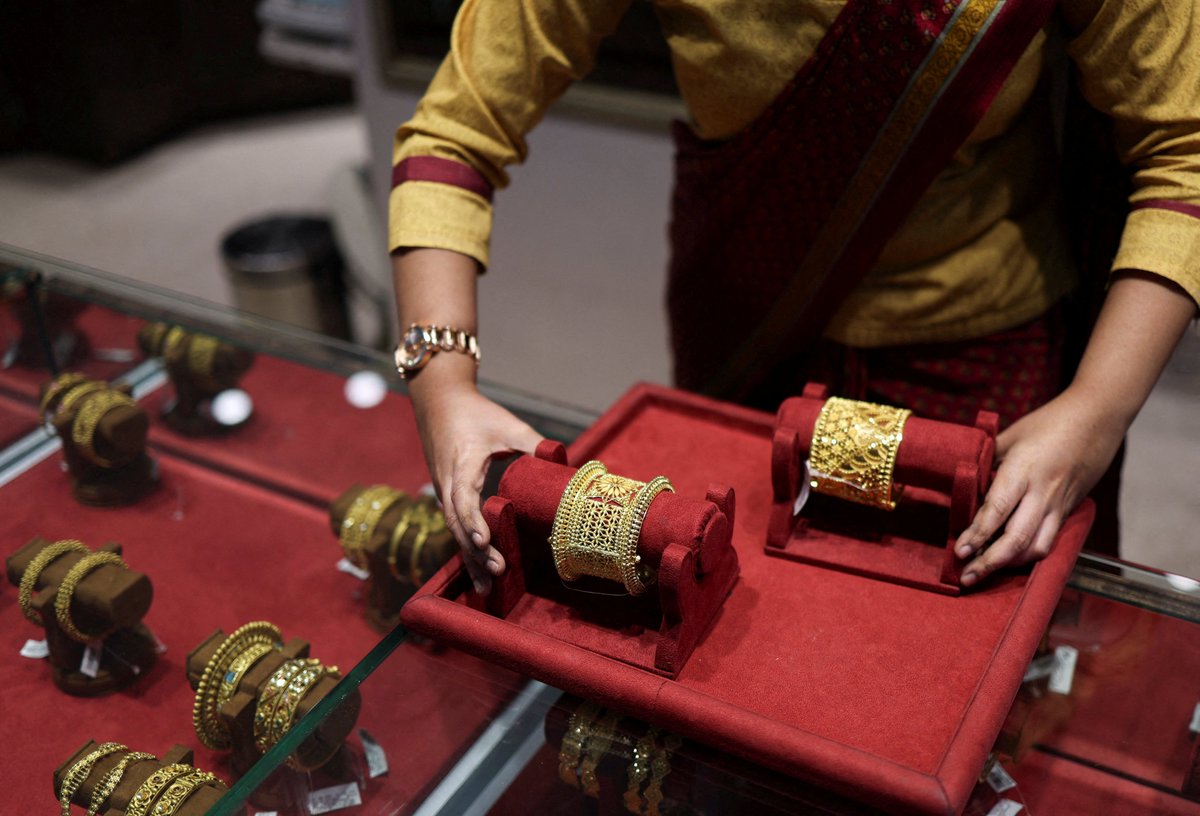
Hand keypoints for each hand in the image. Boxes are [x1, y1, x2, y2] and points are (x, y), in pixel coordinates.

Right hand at [410, 362, 542, 594]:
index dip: (474, 522)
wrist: (439, 401)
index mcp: (461, 465)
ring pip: (455, 530)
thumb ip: (533, 443)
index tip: (484, 541)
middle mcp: (447, 483)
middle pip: (458, 524)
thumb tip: (563, 463)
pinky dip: (466, 548)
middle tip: (495, 573)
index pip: (463, 500)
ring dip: (469, 558)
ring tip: (485, 587)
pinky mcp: (447, 495)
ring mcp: (444, 491)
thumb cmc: (475, 412)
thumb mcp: (507, 424)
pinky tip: (478, 571)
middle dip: (475, 551)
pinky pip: (456, 526)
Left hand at [953, 385, 1124, 585]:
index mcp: (1023, 471)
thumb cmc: (1049, 422)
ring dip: (1010, 565)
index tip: (959, 551)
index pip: (997, 511)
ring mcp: (1059, 505)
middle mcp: (1042, 493)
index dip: (977, 535)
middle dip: (989, 562)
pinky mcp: (1069, 511)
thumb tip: (963, 480)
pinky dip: (1028, 555)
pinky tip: (1010, 560)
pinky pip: (1049, 541)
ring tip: (984, 573)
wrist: (1098, 419)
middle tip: (967, 577)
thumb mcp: (1010, 436)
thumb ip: (987, 460)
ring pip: (1036, 548)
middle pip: (1016, 539)